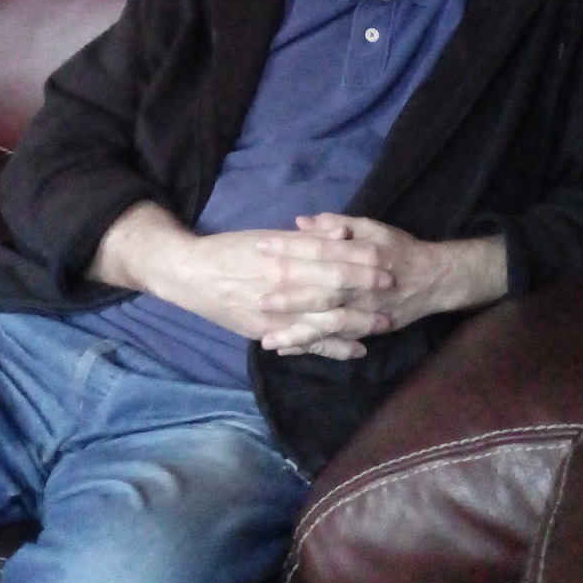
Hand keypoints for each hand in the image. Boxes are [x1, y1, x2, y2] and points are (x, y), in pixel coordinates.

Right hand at [89, 203, 399, 359]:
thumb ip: (304, 239)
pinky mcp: (266, 331)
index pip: (326, 255)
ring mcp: (273, 312)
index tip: (384, 258)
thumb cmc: (229, 250)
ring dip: (356, 322)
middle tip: (392, 288)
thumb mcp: (265, 237)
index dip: (357, 258)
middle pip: (330, 288)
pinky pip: (305, 343)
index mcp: (279, 255)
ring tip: (383, 323)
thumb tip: (342, 233)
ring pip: (322, 320)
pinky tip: (356, 350)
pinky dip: (332, 348)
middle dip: (364, 289)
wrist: (189, 275)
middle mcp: (278, 284)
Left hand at [254, 215, 506, 354]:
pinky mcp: (365, 330)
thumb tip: (300, 222)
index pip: (319, 250)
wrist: (435, 280)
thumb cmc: (398, 250)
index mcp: (359, 257)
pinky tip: (286, 349)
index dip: (289, 249)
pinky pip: (336, 342)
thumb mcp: (371, 228)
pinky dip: (311, 347)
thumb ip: (336, 224)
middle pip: (321, 292)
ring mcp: (363, 312)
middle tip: (259, 299)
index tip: (261, 247)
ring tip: (267, 339)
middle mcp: (360, 287)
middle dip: (290, 297)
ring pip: (328, 325)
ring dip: (297, 333)